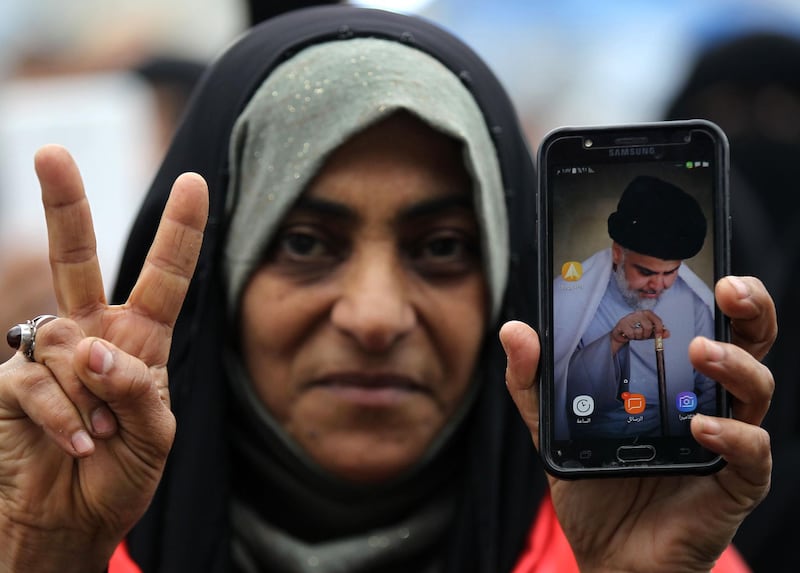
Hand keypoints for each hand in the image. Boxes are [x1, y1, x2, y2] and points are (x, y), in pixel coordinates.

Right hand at [0, 145, 207, 571]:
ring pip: (63, 339)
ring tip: (98, 434)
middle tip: (51, 154)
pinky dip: (62, 414)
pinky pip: (34, 380)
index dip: (180, 232)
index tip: (194, 182)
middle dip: (65, 206)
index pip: (165, 276)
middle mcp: (92, 333)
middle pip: (79, 258)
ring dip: (87, 392)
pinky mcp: (10, 380)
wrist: (73, 520)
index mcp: (139, 338)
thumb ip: (134, 388)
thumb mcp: (154, 434)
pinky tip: (76, 441)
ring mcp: (48, 354)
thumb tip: (91, 348)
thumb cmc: (123, 472)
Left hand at [501, 275, 774, 572]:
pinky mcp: (733, 483)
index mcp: (676, 378)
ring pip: (758, 389)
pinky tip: (701, 425)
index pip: (710, 322)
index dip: (720, 290)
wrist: (609, 551)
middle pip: (750, 343)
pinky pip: (751, 453)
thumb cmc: (596, 480)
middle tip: (730, 287)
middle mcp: (711, 401)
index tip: (705, 261)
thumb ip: (535, 380)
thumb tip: (515, 329)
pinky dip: (732, 434)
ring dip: (735, 364)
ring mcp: (727, 441)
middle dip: (752, 308)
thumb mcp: (556, 423)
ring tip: (702, 351)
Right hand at [610, 309, 668, 353]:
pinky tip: (628, 335)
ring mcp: (629, 317)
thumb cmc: (636, 330)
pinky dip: (631, 337)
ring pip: (639, 331)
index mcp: (647, 313)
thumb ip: (658, 333)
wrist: (621, 333)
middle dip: (646, 335)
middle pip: (648, 327)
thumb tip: (668, 333)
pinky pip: (631, 333)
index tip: (659, 336)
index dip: (659, 329)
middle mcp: (638, 313)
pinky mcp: (622, 323)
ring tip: (635, 335)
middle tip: (643, 336)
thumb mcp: (649, 332)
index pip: (657, 320)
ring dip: (638, 337)